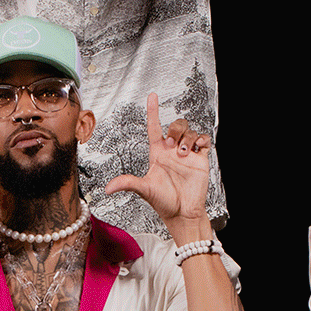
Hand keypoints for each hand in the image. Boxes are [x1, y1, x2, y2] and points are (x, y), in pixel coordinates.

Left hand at [102, 96, 210, 230]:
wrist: (183, 213)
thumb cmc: (163, 202)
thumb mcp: (144, 189)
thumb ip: (127, 183)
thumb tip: (108, 188)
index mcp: (158, 154)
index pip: (155, 127)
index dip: (153, 111)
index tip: (152, 96)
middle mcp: (172, 151)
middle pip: (175, 125)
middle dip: (175, 129)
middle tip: (173, 145)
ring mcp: (187, 154)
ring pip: (189, 131)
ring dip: (187, 138)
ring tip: (184, 154)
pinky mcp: (200, 159)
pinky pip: (203, 140)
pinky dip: (201, 140)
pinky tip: (197, 149)